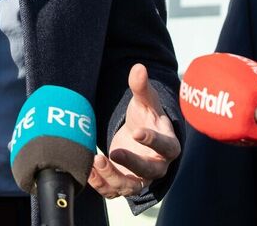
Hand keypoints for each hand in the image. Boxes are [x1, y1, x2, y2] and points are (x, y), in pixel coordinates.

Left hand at [88, 63, 180, 198]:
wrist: (138, 137)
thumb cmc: (145, 118)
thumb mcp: (144, 102)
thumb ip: (141, 87)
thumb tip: (139, 67)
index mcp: (168, 145)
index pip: (166, 147)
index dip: (154, 141)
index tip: (137, 132)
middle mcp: (156, 166)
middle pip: (149, 171)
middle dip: (132, 163)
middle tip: (114, 151)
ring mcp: (139, 178)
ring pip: (130, 186)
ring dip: (113, 177)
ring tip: (96, 160)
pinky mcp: (123, 184)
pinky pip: (113, 190)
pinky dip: (100, 184)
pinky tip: (88, 170)